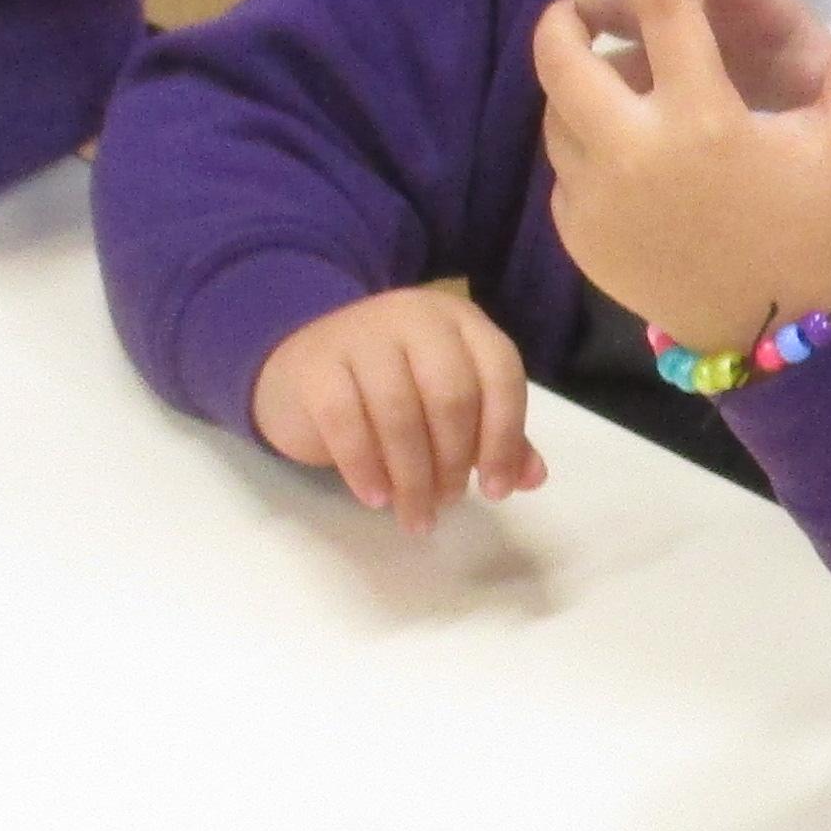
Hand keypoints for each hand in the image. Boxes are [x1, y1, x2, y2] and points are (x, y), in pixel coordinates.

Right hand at [249, 282, 545, 534]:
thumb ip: (492, 432)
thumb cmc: (387, 387)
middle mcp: (414, 317)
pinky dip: (365, 468)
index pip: (500, 374)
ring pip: (399, 414)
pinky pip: (347, 422)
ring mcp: (361, 334)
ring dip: (413, 478)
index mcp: (459, 321)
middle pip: (451, 396)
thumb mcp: (445, 400)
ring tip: (416, 514)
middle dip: (455, 462)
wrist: (297, 364)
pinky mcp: (316, 365)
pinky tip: (376, 498)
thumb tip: (532, 478)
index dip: (504, 437)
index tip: (497, 490)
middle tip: (448, 501)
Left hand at [529, 0, 830, 360]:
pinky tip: (622, 152)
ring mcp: (599, 200)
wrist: (779, 339)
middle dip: (563, 21)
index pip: (661, 6)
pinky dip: (582, 147)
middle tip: (578, 11)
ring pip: (555, 114)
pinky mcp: (580, 239)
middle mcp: (636, 155)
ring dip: (572, 87)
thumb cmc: (820, 232)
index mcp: (704, 120)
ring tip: (608, 84)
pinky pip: (565, 170)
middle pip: (565, 58)